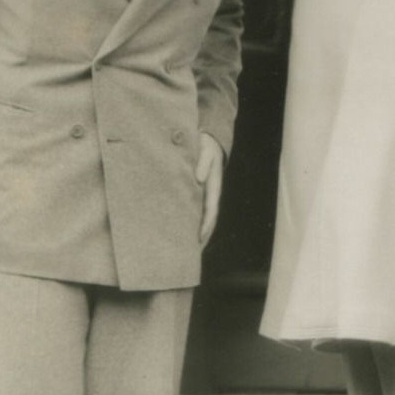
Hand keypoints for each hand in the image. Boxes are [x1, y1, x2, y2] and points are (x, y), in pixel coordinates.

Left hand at [195, 132, 224, 246]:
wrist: (209, 141)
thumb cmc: (206, 146)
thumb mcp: (206, 151)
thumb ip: (203, 163)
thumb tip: (199, 179)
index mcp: (213, 187)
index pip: (210, 211)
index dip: (205, 225)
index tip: (199, 238)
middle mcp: (210, 194)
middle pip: (208, 220)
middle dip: (202, 237)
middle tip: (192, 254)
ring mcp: (204, 195)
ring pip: (202, 218)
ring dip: (197, 233)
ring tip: (188, 250)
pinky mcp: (197, 193)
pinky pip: (195, 210)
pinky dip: (192, 222)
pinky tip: (182, 231)